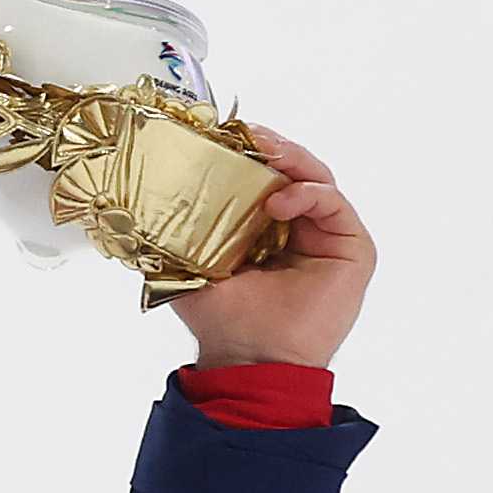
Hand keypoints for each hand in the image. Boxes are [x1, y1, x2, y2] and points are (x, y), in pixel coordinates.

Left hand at [164, 131, 372, 370]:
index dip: (246, 155)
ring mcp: (328, 236)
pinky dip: (308, 193)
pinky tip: (279, 201)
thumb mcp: (189, 267)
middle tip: (246, 133)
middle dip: (270, 147)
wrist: (251, 359)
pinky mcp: (352, 248)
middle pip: (292, 171)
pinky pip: (333, 203)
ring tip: (262, 151)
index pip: (262, 178)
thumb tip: (139, 206)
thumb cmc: (224, 321)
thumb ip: (176, 235)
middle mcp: (300, 228)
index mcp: (265, 230)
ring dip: (290, 159)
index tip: (222, 136)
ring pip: (316, 178)